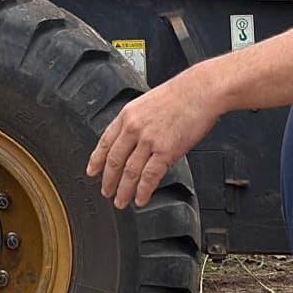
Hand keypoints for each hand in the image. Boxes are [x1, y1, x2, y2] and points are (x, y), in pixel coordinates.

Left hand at [88, 66, 223, 207]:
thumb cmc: (181, 94)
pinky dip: (143, 190)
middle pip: (114, 161)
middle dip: (108, 180)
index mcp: (127, 115)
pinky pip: (150, 176)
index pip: (105, 142)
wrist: (201, 91)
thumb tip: (134, 140)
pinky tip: (140, 198)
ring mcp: (148, 141)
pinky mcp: (165, 151)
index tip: (92, 171)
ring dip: (123, 190)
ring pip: (130, 172)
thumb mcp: (147, 103)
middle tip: (105, 192)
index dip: (96, 160)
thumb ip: (137, 122)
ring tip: (121, 201)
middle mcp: (134, 128)